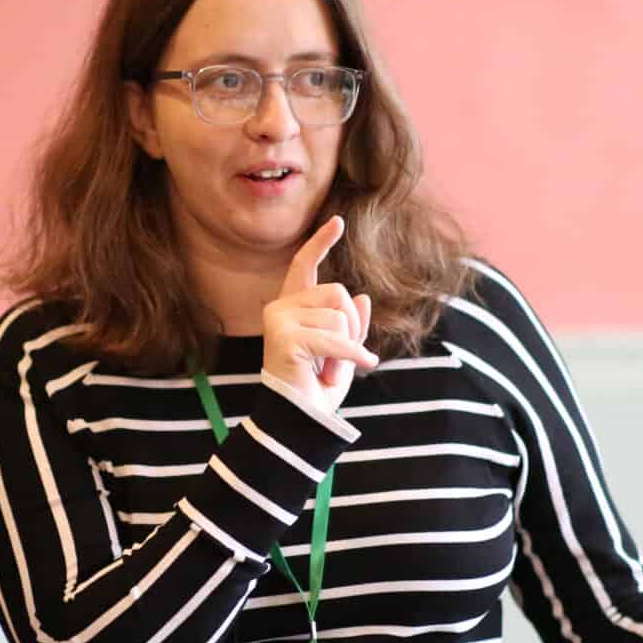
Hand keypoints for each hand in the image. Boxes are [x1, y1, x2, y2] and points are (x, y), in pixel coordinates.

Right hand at [261, 216, 377, 412]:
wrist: (299, 421)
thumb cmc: (317, 390)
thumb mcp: (344, 353)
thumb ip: (352, 326)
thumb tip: (363, 297)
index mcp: (292, 308)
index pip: (304, 266)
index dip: (320, 243)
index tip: (338, 222)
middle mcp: (280, 308)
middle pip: (338, 293)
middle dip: (351, 328)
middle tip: (339, 361)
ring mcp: (278, 320)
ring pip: (339, 316)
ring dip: (346, 349)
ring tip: (330, 372)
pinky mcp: (283, 337)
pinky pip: (335, 338)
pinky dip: (351, 356)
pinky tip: (361, 367)